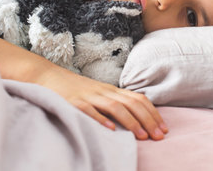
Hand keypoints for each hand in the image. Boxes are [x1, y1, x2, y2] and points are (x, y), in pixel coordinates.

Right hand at [36, 66, 167, 139]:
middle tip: (158, 136)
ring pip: (115, 107)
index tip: (163, 129)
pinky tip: (111, 129)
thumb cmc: (77, 89)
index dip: (153, 114)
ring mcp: (90, 96)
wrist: (48, 76)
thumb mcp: (100, 94)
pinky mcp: (74, 101)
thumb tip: (138, 117)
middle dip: (148, 120)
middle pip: (132, 104)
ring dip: (131, 122)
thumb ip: (116, 102)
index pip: (139, 99)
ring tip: (142, 136)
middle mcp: (104, 91)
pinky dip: (100, 119)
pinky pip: (89, 110)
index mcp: (112, 90)